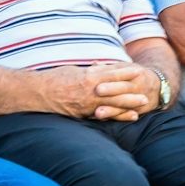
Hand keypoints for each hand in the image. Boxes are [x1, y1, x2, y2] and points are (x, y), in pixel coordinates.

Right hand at [37, 64, 152, 120]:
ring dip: (128, 105)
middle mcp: (90, 90)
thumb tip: (101, 68)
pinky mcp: (82, 113)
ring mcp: (87, 103)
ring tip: (141, 106)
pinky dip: (117, 115)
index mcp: (88, 76)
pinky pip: (103, 114)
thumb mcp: (73, 70)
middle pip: (116, 90)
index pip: (111, 73)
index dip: (126, 73)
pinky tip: (127, 117)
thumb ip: (89, 71)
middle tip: (147, 93)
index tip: (138, 71)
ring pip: (112, 104)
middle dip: (132, 92)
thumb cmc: (53, 79)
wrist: (37, 92)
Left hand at [89, 65, 160, 121]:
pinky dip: (117, 118)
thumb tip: (93, 64)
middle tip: (97, 91)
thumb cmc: (135, 76)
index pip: (120, 73)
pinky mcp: (141, 110)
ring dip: (112, 110)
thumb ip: (109, 68)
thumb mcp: (126, 68)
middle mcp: (138, 85)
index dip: (109, 75)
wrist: (159, 87)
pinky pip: (129, 115)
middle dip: (111, 90)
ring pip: (126, 105)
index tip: (96, 78)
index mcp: (134, 72)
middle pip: (124, 87)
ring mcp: (141, 99)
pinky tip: (106, 120)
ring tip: (98, 113)